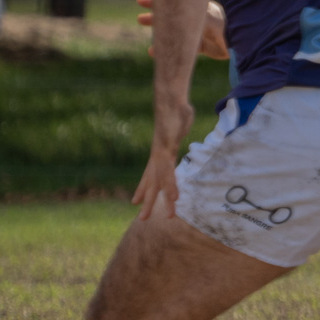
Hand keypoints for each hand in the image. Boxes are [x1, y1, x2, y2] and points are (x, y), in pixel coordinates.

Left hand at [130, 94, 193, 221]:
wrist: (170, 100)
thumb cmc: (176, 108)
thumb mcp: (179, 119)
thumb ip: (179, 122)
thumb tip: (184, 113)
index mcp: (159, 151)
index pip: (149, 173)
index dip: (142, 188)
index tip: (135, 201)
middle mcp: (158, 155)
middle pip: (152, 182)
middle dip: (148, 200)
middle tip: (143, 219)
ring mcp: (161, 154)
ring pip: (160, 182)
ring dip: (162, 200)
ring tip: (165, 216)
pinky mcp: (166, 151)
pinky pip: (169, 173)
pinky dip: (171, 186)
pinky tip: (175, 198)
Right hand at [138, 0, 227, 59]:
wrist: (242, 42)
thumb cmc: (225, 25)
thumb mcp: (204, 16)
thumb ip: (186, 15)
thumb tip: (167, 13)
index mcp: (199, 7)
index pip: (176, 1)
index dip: (158, 1)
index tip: (140, 1)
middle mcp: (198, 18)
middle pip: (173, 17)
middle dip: (157, 18)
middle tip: (140, 19)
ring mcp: (200, 32)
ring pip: (176, 33)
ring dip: (163, 36)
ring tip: (151, 46)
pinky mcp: (203, 46)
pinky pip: (183, 49)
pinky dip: (171, 50)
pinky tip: (157, 54)